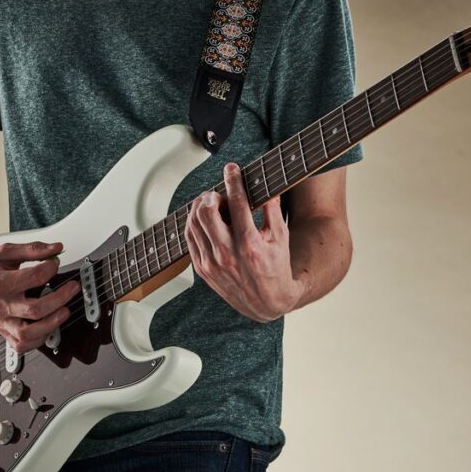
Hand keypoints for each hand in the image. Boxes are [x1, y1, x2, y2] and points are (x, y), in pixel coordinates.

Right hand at [0, 241, 79, 352]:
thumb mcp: (4, 252)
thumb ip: (32, 250)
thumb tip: (55, 248)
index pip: (33, 277)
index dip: (51, 268)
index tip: (55, 263)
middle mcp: (0, 306)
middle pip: (36, 309)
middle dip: (60, 298)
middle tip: (72, 288)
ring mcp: (1, 321)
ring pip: (28, 333)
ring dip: (52, 324)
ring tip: (64, 311)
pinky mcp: (2, 331)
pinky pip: (21, 345)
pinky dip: (38, 341)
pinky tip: (48, 328)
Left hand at [185, 163, 305, 322]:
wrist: (267, 302)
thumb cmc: (276, 267)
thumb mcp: (281, 237)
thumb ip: (272, 208)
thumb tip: (265, 184)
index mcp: (250, 245)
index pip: (236, 203)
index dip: (233, 180)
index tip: (232, 169)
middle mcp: (227, 254)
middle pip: (206, 211)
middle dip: (212, 195)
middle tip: (220, 194)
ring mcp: (212, 263)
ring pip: (193, 223)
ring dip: (200, 207)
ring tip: (213, 205)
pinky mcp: (202, 269)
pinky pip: (189, 238)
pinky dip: (194, 223)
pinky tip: (204, 218)